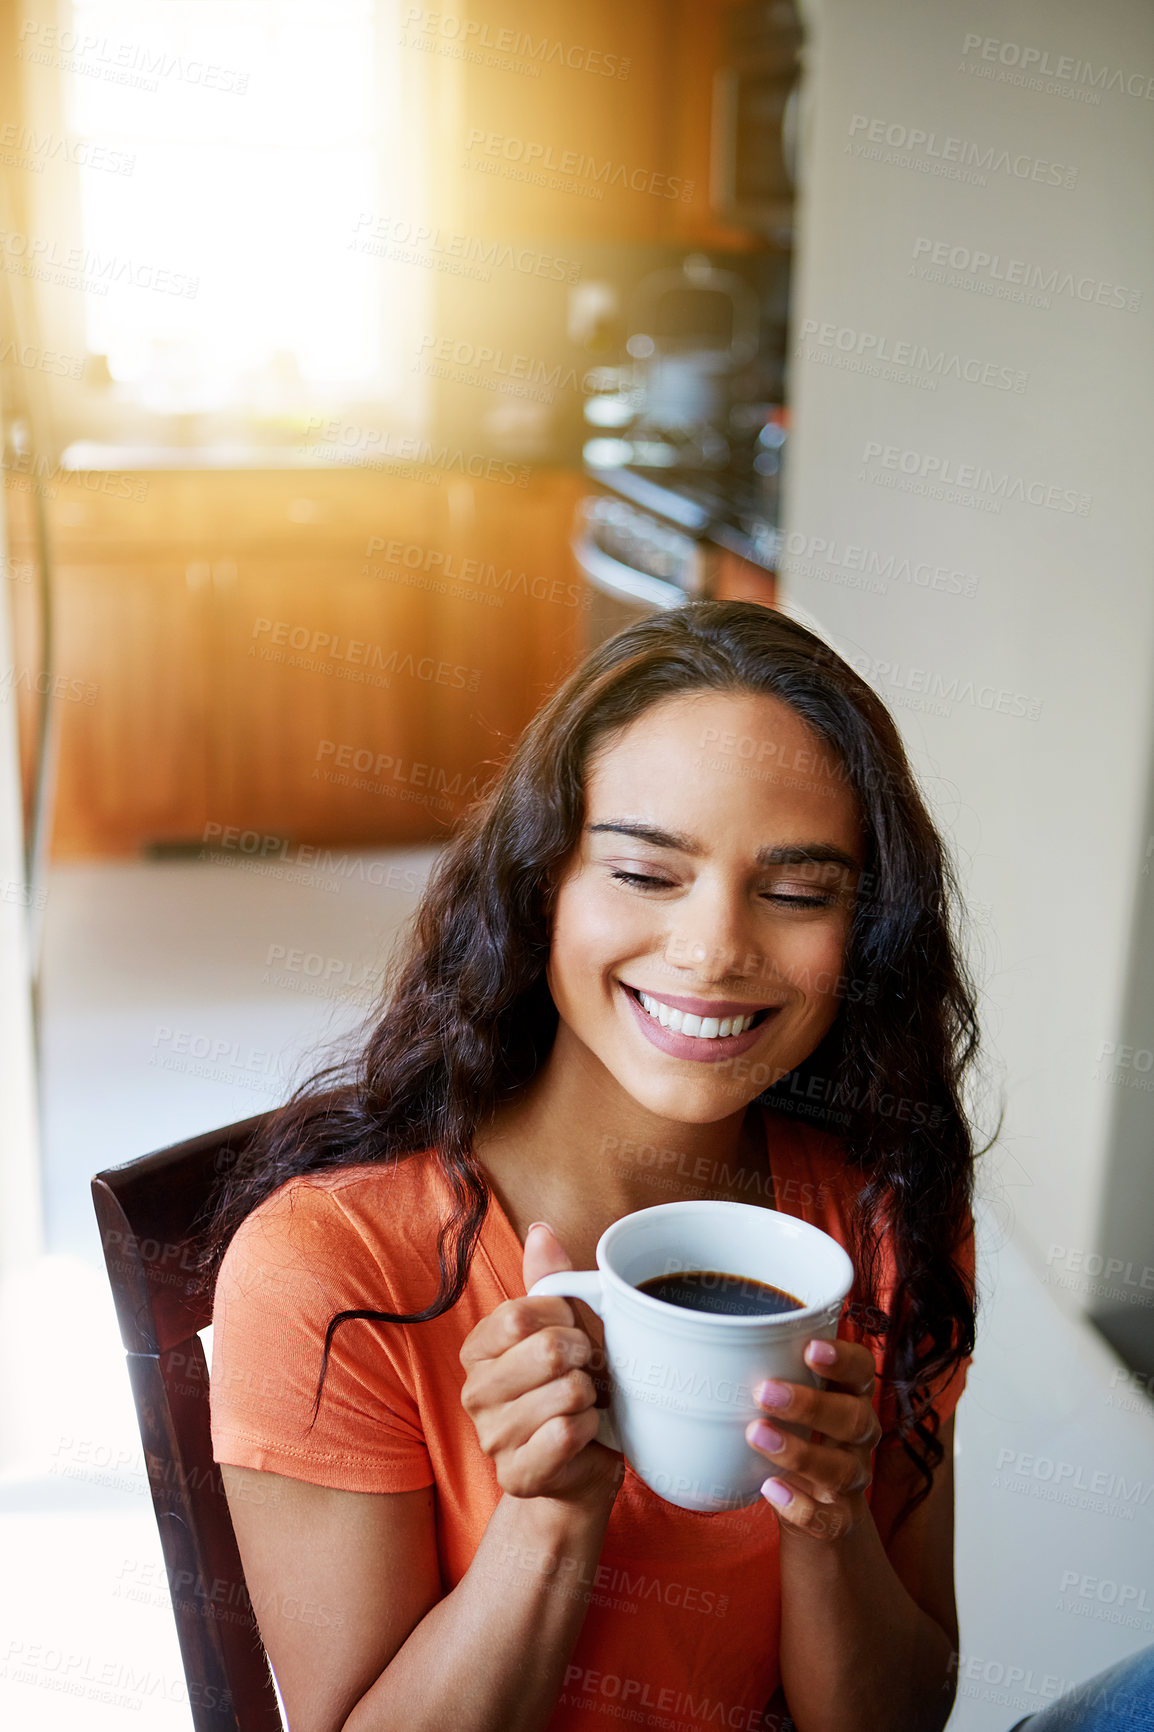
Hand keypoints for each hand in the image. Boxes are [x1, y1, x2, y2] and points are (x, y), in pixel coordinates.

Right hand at [459, 1223, 621, 1507]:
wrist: (577, 1467)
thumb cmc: (570, 1388)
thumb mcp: (561, 1328)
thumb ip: (548, 1281)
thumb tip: (539, 1231)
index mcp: (477, 1348)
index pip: (521, 1313)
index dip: (564, 1318)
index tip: (575, 1332)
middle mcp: (474, 1392)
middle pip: (547, 1351)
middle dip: (586, 1357)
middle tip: (588, 1371)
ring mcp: (492, 1437)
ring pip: (567, 1393)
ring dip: (593, 1396)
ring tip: (586, 1404)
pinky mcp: (517, 1475)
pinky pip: (569, 1432)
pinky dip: (592, 1427)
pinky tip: (585, 1432)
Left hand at [744, 1337, 881, 1540]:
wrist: (818, 1515)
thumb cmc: (794, 1437)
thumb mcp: (789, 1404)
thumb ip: (765, 1375)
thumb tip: (689, 1345)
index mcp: (850, 1398)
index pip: (861, 1370)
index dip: (843, 1358)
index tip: (809, 1347)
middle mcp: (859, 1437)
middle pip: (853, 1417)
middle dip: (810, 1404)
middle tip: (764, 1392)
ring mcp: (852, 1481)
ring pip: (841, 1468)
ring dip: (799, 1452)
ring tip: (756, 1436)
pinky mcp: (839, 1520)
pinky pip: (829, 1519)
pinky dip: (801, 1506)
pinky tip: (770, 1489)